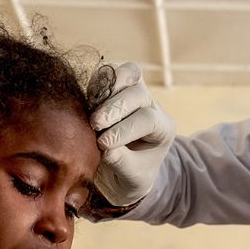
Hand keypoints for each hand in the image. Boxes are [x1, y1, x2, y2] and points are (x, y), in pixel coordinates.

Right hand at [89, 62, 175, 205]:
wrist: (124, 170)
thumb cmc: (131, 174)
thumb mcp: (131, 177)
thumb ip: (121, 162)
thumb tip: (106, 149)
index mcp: (162, 129)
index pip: (147, 120)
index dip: (125, 129)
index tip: (104, 143)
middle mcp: (152, 106)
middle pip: (138, 93)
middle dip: (115, 108)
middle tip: (95, 124)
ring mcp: (135, 92)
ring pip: (128, 73)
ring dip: (106, 87)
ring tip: (91, 108)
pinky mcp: (117, 86)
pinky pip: (110, 72)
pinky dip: (97, 81)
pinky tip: (87, 100)